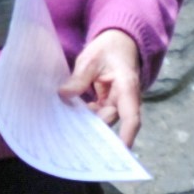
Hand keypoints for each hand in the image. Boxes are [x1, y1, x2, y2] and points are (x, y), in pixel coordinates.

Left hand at [61, 28, 146, 148]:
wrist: (119, 42)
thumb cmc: (108, 49)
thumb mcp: (91, 59)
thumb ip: (79, 78)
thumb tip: (63, 95)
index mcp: (127, 87)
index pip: (131, 116)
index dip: (127, 135)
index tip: (120, 151)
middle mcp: (125, 99)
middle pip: (110, 121)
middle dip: (93, 132)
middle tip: (69, 139)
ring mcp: (116, 103)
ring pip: (101, 120)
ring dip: (85, 124)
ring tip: (63, 130)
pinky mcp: (107, 103)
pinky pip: (96, 115)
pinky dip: (83, 117)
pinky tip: (66, 119)